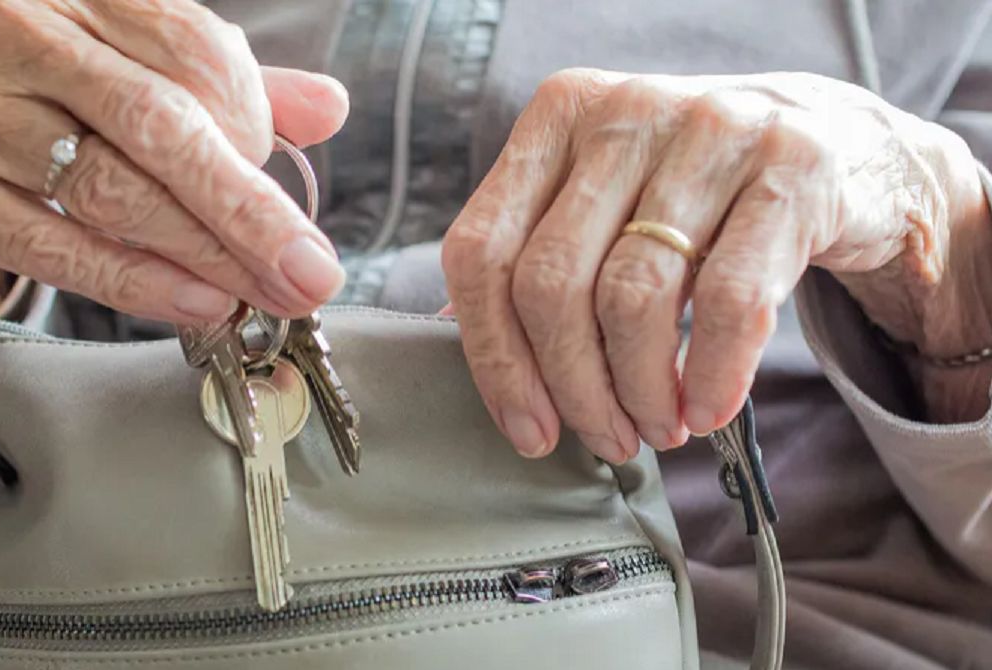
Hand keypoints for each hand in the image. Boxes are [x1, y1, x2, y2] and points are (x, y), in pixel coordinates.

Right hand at [0, 0, 349, 336]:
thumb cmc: (46, 109)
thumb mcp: (139, 81)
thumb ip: (229, 90)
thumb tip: (330, 106)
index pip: (191, 46)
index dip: (255, 125)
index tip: (294, 196)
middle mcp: (14, 30)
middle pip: (157, 122)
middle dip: (247, 209)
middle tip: (308, 272)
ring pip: (109, 188)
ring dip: (202, 254)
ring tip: (261, 294)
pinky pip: (52, 243)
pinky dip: (135, 280)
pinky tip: (194, 301)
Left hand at [442, 69, 988, 460]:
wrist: (840, 145)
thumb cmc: (700, 193)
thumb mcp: (607, 200)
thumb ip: (535, 252)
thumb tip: (457, 333)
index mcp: (558, 116)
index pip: (482, 250)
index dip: (494, 356)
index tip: (526, 427)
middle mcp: (625, 112)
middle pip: (551, 283)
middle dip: (573, 387)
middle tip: (606, 438)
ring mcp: (710, 131)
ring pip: (633, 296)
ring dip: (640, 391)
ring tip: (659, 427)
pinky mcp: (790, 168)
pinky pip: (728, 301)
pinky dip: (711, 375)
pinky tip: (707, 408)